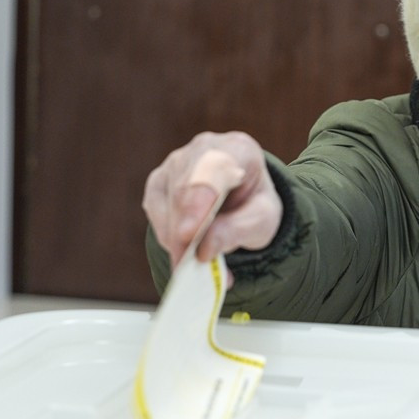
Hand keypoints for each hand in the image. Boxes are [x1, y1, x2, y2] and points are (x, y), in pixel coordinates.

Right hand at [143, 131, 282, 264]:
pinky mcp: (158, 182)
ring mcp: (176, 163)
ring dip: (176, 241)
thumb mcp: (261, 221)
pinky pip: (156, 213)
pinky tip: (185, 254)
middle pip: (184, 189)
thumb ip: (237, 231)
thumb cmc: (254, 206)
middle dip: (183, 232)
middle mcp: (203, 149)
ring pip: (166, 203)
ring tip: (193, 269)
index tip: (188, 235)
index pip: (214, 171)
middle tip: (187, 267)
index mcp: (237, 149)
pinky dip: (168, 239)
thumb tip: (203, 251)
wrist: (244, 201)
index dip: (199, 203)